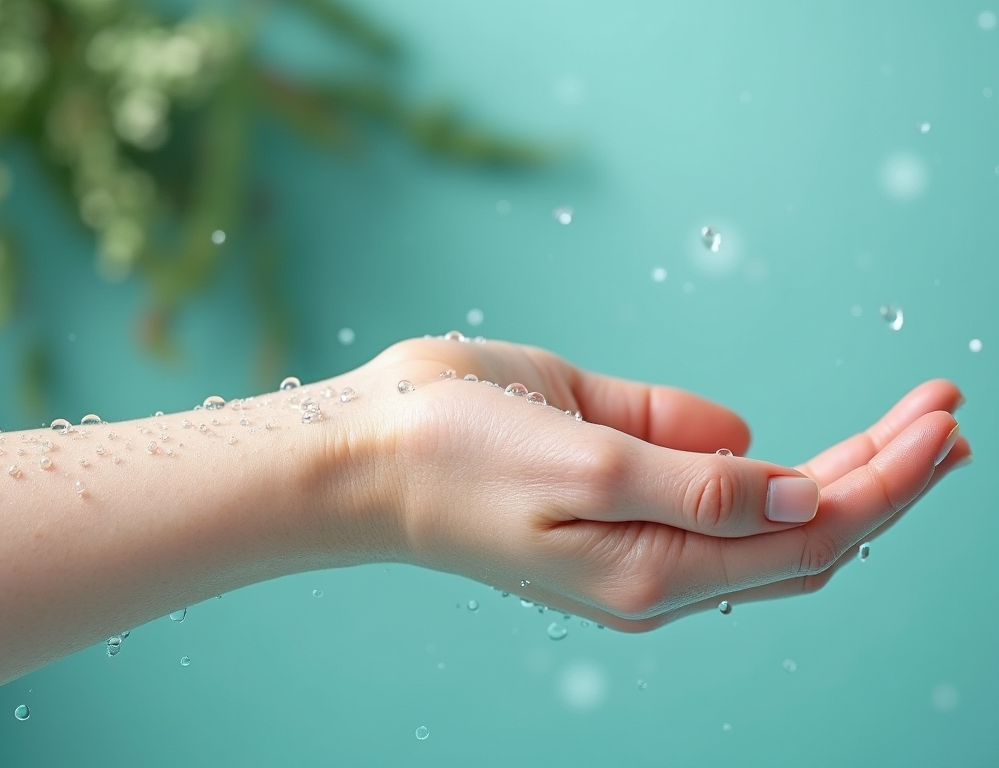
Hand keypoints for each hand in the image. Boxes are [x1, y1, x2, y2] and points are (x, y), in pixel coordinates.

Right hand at [359, 334, 969, 630]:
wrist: (367, 454)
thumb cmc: (455, 454)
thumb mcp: (582, 463)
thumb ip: (696, 485)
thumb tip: (801, 494)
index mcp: (651, 570)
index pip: (807, 534)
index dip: (884, 479)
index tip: (940, 422)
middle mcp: (655, 565)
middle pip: (804, 532)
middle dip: (883, 471)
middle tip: (946, 411)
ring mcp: (637, 532)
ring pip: (771, 517)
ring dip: (844, 469)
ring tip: (910, 423)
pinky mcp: (616, 492)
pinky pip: (712, 486)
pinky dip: (771, 467)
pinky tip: (792, 449)